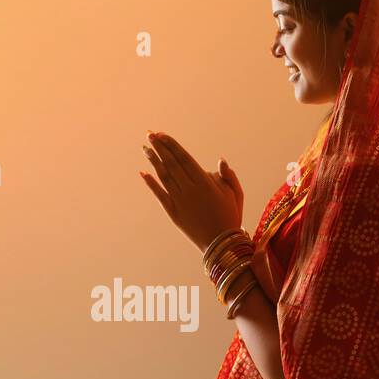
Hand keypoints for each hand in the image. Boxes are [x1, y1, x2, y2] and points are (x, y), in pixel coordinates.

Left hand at [139, 131, 244, 252]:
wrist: (221, 244)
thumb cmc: (231, 216)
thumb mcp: (235, 193)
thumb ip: (228, 175)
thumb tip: (220, 160)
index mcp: (204, 182)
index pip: (183, 158)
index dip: (171, 145)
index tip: (161, 135)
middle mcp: (189, 189)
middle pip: (171, 163)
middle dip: (159, 148)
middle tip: (149, 135)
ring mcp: (179, 201)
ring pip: (163, 176)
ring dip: (153, 161)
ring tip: (145, 148)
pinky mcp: (173, 213)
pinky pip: (159, 194)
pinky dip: (151, 183)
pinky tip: (143, 173)